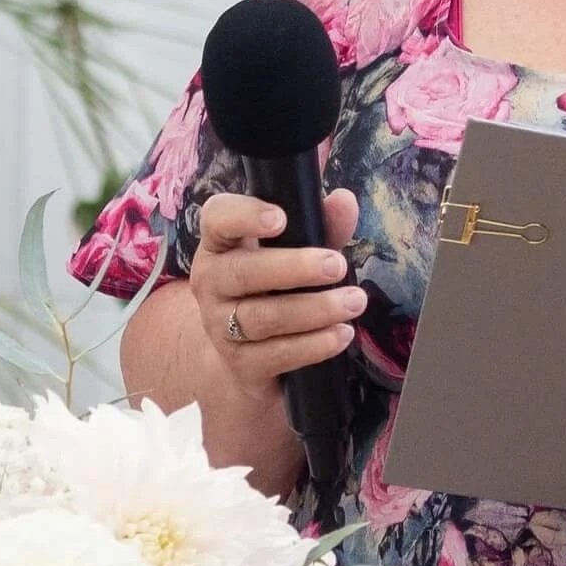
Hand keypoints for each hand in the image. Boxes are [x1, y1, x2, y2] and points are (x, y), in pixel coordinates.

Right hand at [190, 189, 362, 402]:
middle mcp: (211, 282)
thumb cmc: (276, 287)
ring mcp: (220, 326)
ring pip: (263, 317)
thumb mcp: (298, 250)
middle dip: (295, 268)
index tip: (280, 218)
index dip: (244, 216)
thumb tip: (344, 200)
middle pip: (243, 272)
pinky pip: (275, 354)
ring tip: (354, 301)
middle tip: (337, 265)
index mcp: (221, 244)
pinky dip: (313, 345)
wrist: (249, 356)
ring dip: (314, 309)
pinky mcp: (241, 364)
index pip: (218, 219)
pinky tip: (341, 334)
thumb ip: (322, 224)